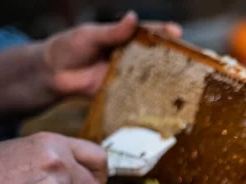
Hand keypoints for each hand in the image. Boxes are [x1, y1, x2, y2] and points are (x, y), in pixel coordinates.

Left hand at [0, 12, 181, 118]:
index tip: (177, 32)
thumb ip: (112, 31)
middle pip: (157, 57)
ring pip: (152, 77)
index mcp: (125, 38)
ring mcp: (128, 76)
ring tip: (187, 82)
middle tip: (193, 60)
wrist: (52, 75)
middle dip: (175, 58)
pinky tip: (166, 102)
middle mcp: (131, 57)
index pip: (149, 34)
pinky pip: (139, 95)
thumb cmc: (68, 48)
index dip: (164, 33)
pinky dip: (152, 98)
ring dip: (168, 80)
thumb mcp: (90, 35)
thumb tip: (132, 19)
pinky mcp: (123, 93)